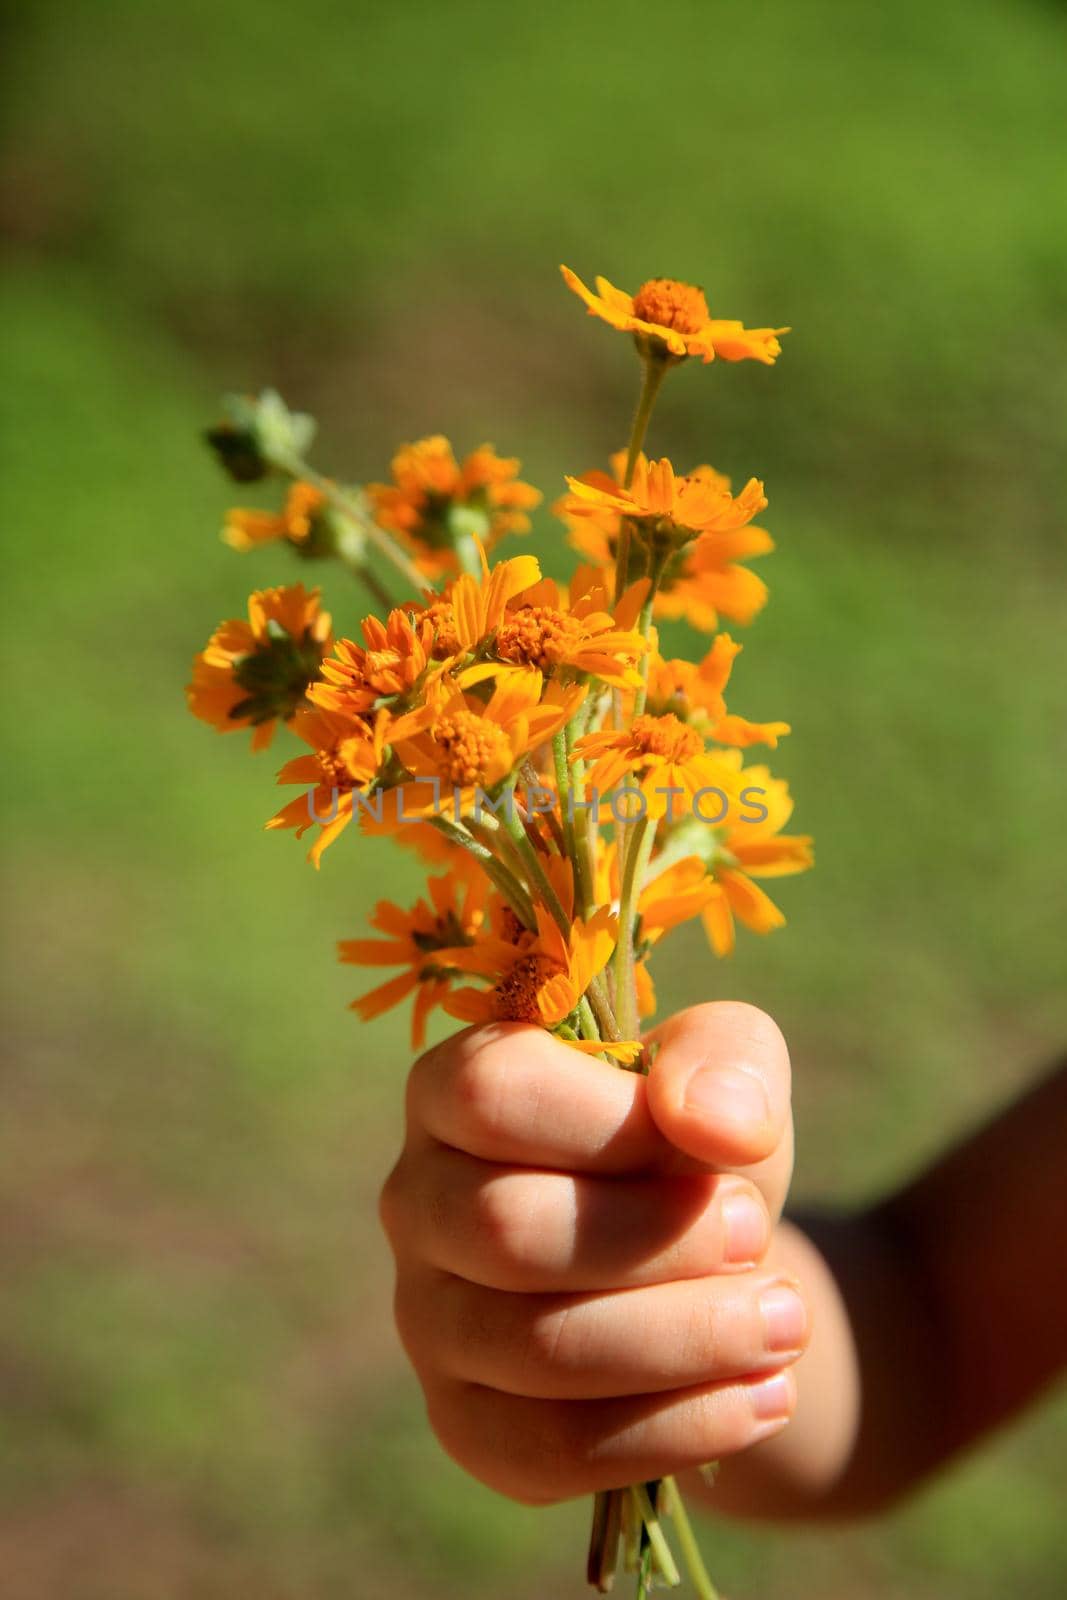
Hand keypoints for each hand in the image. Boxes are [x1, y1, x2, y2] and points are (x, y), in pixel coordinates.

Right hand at [378, 1001, 807, 1504]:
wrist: (704, 1268)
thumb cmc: (693, 1145)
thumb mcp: (728, 1070)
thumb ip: (727, 1062)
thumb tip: (719, 1124)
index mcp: (451, 1089)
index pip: (491, 1094)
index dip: (613, 1125)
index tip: (724, 1147)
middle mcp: (415, 1200)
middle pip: (505, 1229)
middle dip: (659, 1242)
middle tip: (756, 1235)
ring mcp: (428, 1319)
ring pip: (534, 1347)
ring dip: (684, 1339)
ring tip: (784, 1322)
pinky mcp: (465, 1423)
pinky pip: (548, 1448)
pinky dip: (672, 1429)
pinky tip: (758, 1397)